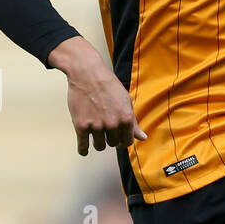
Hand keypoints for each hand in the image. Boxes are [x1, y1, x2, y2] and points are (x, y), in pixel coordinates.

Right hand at [48, 35, 146, 155]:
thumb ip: (134, 122)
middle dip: (111, 139)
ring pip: (100, 146)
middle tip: (106, 131)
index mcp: (126, 118)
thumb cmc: (107, 84)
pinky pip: (83, 146)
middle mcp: (113, 124)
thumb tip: (143, 138)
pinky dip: (84, 150)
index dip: (123, 140)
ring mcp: (97, 126)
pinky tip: (84, 150)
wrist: (87, 73)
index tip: (119, 138)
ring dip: (98, 142)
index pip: (128, 141)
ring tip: (96, 135)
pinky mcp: (81, 126)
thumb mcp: (126, 101)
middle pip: (114, 144)